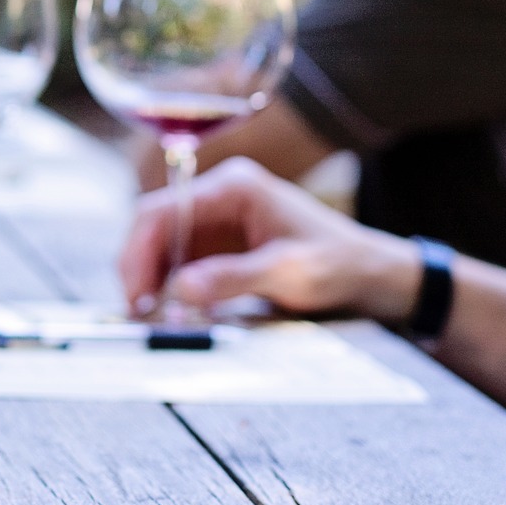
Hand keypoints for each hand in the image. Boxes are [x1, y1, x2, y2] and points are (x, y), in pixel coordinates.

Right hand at [119, 156, 421, 323]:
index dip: (140, 251)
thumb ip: (233, 277)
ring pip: (163, 246)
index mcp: (234, 186)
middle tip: (137, 312)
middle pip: (156, 226)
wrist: (369, 275)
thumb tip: (181, 288)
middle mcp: (220, 196)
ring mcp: (219, 220)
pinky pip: (182, 263)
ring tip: (152, 318)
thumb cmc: (338, 264)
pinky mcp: (221, 245)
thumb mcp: (288, 273)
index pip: (164, 210)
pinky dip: (171, 287)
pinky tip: (173, 312)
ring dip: (153, 280)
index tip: (135, 294)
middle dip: (141, 268)